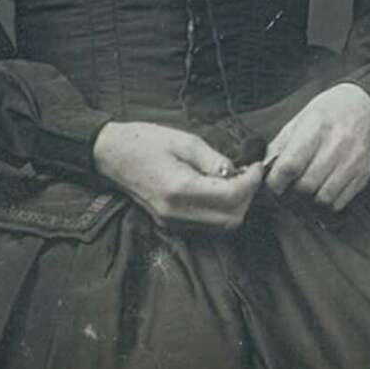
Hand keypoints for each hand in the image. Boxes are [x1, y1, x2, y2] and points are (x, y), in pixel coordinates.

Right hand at [93, 121, 263, 231]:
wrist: (111, 155)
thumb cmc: (145, 141)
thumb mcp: (184, 141)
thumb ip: (214, 160)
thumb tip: (237, 173)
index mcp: (179, 190)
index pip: (232, 197)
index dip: (251, 182)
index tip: (258, 166)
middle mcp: (177, 214)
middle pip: (232, 219)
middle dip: (248, 197)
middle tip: (250, 173)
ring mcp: (173, 223)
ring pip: (222, 227)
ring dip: (238, 206)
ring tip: (238, 180)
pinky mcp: (171, 225)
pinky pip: (208, 226)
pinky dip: (223, 212)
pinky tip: (221, 190)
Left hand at [264, 83, 369, 210]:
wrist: (364, 105)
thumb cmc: (328, 111)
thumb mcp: (300, 119)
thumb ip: (280, 145)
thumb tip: (263, 170)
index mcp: (316, 128)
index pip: (291, 165)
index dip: (276, 180)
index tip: (272, 183)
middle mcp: (337, 145)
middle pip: (306, 185)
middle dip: (293, 189)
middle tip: (290, 183)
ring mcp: (353, 162)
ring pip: (323, 198)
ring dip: (310, 197)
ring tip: (308, 184)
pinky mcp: (363, 175)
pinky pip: (339, 202)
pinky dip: (327, 200)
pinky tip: (324, 186)